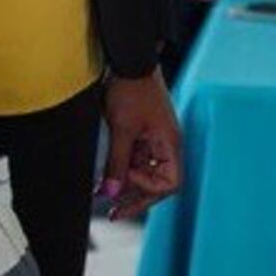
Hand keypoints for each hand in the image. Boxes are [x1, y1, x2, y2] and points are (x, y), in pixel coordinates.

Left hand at [102, 72, 182, 220]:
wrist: (129, 63)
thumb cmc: (134, 88)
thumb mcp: (122, 129)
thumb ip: (117, 163)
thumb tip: (111, 192)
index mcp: (170, 144)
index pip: (169, 183)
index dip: (146, 190)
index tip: (123, 184)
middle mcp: (166, 145)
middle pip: (157, 182)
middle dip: (134, 197)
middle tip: (115, 212)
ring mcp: (155, 141)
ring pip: (144, 173)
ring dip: (125, 185)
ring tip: (104, 194)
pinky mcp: (143, 135)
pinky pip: (135, 160)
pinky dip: (121, 170)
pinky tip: (106, 178)